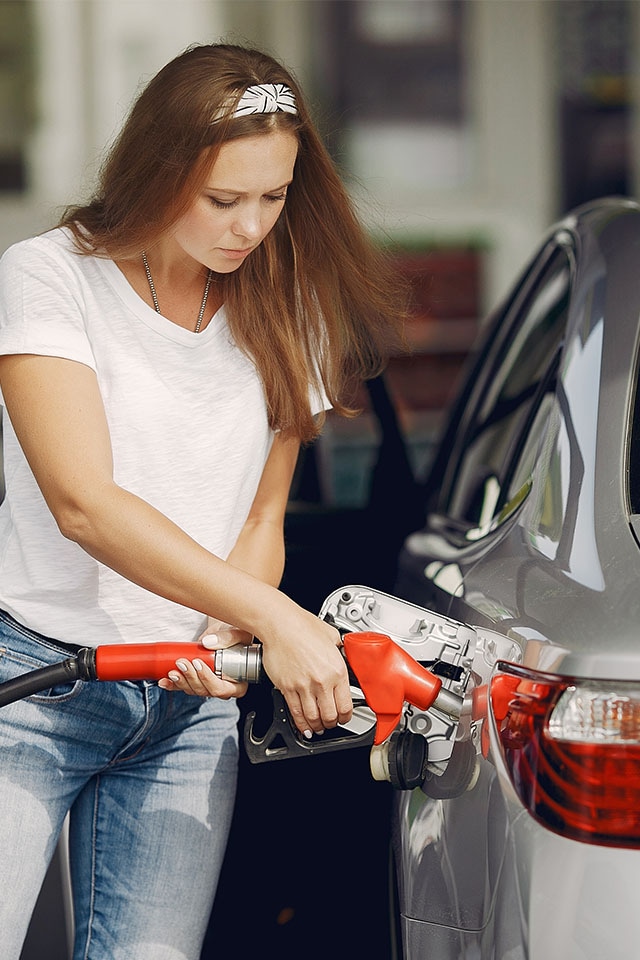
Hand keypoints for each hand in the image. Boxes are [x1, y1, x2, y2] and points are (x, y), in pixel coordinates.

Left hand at [157, 619, 249, 698]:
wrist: (223, 632)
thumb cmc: (236, 634)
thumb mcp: (238, 633)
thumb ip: (228, 638)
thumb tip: (208, 643)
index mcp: (238, 683)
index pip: (222, 689)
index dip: (208, 680)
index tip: (198, 663)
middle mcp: (223, 687)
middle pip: (204, 691)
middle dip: (191, 678)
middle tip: (182, 662)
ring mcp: (208, 685)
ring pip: (192, 690)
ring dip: (180, 681)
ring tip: (173, 669)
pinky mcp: (195, 681)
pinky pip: (183, 687)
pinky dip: (172, 685)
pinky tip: (164, 681)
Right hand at [259, 604, 351, 737]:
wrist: (280, 624)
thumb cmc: (303, 625)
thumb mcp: (332, 636)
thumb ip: (340, 650)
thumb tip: (343, 655)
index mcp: (337, 670)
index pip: (346, 706)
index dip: (346, 717)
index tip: (344, 717)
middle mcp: (322, 681)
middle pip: (330, 716)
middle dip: (332, 723)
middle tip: (331, 723)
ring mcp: (303, 686)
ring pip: (313, 717)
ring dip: (317, 726)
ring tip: (318, 726)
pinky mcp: (287, 687)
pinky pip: (295, 712)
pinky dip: (300, 723)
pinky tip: (303, 725)